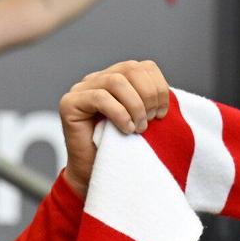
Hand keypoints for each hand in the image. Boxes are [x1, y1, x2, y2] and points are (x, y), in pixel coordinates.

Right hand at [57, 59, 170, 195]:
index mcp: (115, 78)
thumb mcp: (143, 119)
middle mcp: (96, 79)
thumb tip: (170, 92)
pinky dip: (119, 114)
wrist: (95, 174)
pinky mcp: (69, 103)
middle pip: (130, 68)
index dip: (159, 86)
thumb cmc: (121, 148)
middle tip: (150, 120)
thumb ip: (150, 100)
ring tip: (139, 127)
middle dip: (148, 94)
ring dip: (135, 105)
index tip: (162, 114)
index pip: (143, 66)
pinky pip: (99, 98)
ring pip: (115, 81)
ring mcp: (80, 90)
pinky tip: (126, 130)